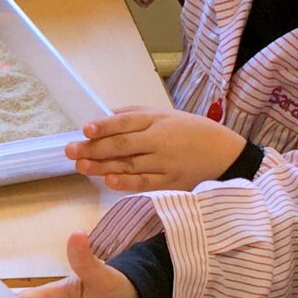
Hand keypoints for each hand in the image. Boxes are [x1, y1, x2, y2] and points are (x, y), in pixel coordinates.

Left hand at [67, 108, 247, 192]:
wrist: (227, 155)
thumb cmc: (194, 132)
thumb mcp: (168, 115)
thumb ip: (137, 114)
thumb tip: (106, 114)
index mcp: (158, 120)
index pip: (126, 122)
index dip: (104, 126)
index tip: (85, 129)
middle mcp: (160, 140)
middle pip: (122, 144)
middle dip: (94, 148)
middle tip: (70, 151)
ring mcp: (165, 162)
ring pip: (128, 165)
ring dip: (102, 166)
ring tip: (81, 166)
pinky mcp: (170, 182)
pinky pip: (144, 182)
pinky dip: (126, 182)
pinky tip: (109, 181)